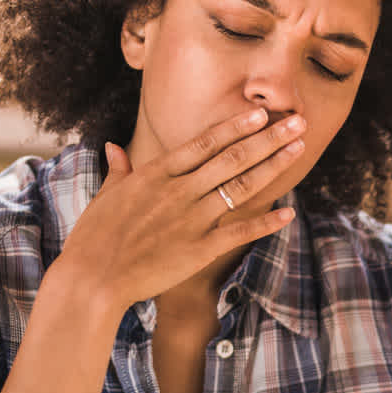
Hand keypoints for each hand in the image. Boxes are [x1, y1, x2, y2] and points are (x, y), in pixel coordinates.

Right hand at [56, 109, 306, 310]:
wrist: (93, 279)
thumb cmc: (94, 239)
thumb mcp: (105, 197)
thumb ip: (119, 171)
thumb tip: (116, 148)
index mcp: (156, 174)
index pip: (205, 143)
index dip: (236, 127)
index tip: (261, 113)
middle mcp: (179, 191)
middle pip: (232, 158)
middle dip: (268, 138)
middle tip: (297, 122)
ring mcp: (191, 219)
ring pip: (241, 186)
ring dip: (273, 166)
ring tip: (299, 148)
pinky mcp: (199, 249)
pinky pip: (239, 231)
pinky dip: (265, 222)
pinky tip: (288, 211)